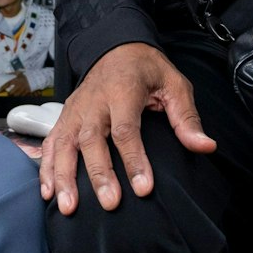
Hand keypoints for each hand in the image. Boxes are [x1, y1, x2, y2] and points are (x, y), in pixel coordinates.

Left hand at [1, 72, 33, 96]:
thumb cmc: (25, 76)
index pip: (8, 84)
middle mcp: (19, 85)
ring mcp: (23, 89)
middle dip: (9, 93)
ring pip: (16, 95)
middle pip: (11, 92)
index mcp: (16, 80)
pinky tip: (20, 94)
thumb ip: (12, 73)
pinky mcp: (27, 92)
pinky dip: (20, 96)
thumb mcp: (18, 73)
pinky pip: (22, 96)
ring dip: (14, 95)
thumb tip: (5, 73)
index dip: (3, 87)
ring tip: (14, 94)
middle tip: (9, 93)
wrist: (34, 78)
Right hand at [39, 42, 213, 215]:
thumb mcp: (173, 84)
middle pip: (92, 140)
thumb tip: (206, 146)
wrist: (113, 45)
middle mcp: (94, 102)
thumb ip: (187, 117)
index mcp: (123, 91)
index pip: (126, 129)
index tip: (144, 188)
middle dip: (99, 174)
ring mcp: (75, 110)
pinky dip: (47, 168)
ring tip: (68, 207)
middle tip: (110, 203)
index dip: (135, 159)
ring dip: (64, 177)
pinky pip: (51, 143)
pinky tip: (48, 193)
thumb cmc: (146, 69)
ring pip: (65, 144)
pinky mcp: (64, 117)